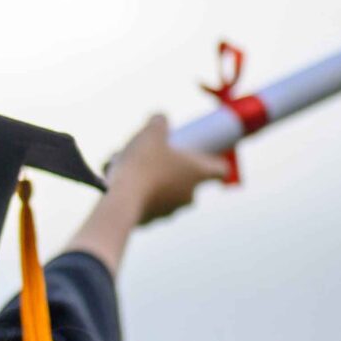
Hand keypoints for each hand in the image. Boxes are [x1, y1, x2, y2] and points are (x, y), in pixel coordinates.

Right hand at [104, 114, 228, 226]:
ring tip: (132, 167)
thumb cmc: (143, 164)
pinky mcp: (152, 220)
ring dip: (155, 180)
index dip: (215, 161)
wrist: (121, 200)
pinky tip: (122, 182)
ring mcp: (171, 211)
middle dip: (176, 168)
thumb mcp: (152, 132)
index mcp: (198, 173)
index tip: (207, 154)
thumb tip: (160, 119)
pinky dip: (140, 193)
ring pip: (167, 192)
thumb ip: (159, 121)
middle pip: (190, 181)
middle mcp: (189, 195)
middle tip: (159, 156)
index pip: (220, 170)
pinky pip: (149, 203)